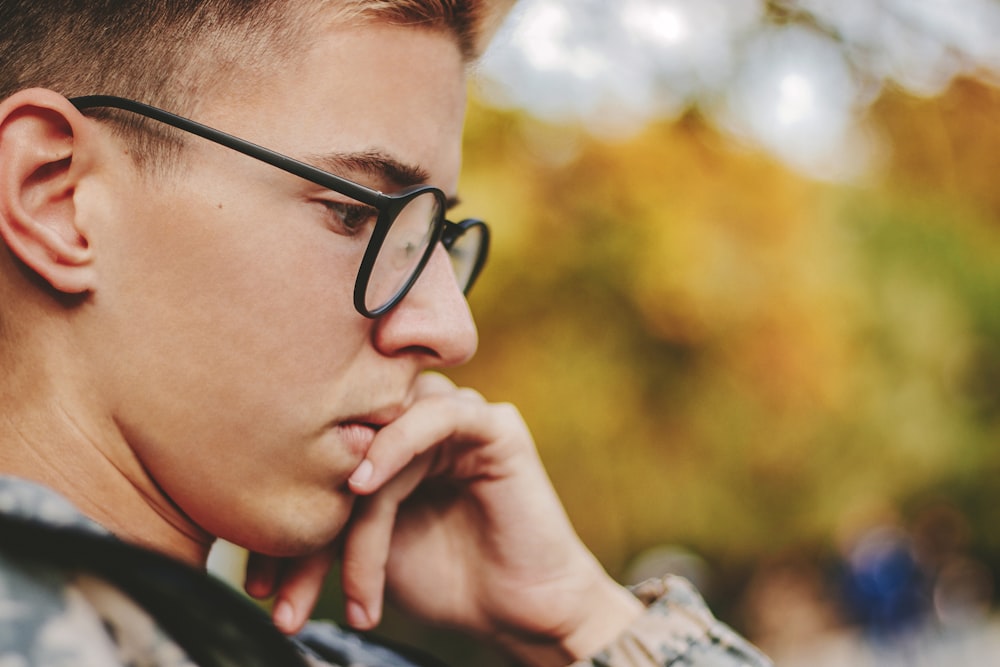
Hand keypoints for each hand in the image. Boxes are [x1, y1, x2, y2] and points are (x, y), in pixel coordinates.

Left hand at [247, 373, 642, 664]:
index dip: (281, 522)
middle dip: (305, 530)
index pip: (319, 467)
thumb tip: (250, 521)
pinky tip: (363, 484)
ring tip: (338, 576)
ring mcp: (455, 420)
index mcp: (385, 448)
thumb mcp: (365, 553)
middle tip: (275, 593)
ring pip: (379, 441)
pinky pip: (437, 414)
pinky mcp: (493, 425)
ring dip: (350, 516)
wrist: (520, 615)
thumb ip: (324, 521)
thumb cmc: (447, 584)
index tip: (256, 586)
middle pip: (342, 453)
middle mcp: (416, 427)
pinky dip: (395, 443)